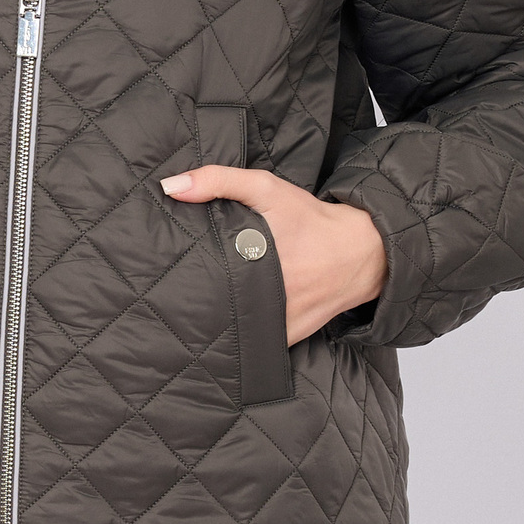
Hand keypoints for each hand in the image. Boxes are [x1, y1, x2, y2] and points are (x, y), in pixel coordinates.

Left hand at [159, 162, 386, 344]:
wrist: (361, 252)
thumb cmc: (310, 220)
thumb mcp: (267, 189)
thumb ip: (219, 181)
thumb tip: (171, 187)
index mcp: (255, 259)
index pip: (202, 276)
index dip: (181, 276)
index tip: (162, 273)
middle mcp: (267, 294)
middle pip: (213, 305)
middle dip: (193, 300)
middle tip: (174, 292)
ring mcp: (278, 321)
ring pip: (234, 329)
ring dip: (216, 321)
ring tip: (193, 312)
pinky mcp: (288, 336)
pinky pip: (257, 342)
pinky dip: (242, 336)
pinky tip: (228, 326)